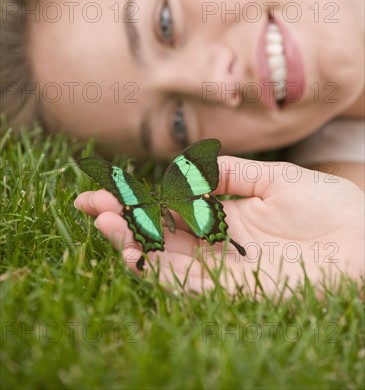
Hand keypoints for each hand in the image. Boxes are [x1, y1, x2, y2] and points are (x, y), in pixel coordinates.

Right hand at [74, 157, 363, 295]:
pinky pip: (186, 282)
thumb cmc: (328, 205)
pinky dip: (156, 269)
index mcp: (224, 217)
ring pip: (163, 261)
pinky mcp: (234, 289)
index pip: (168, 210)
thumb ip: (229, 173)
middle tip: (89, 205)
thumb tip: (185, 167)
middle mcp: (217, 245)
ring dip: (130, 244)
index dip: (135, 201)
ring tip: (104, 222)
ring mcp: (223, 268)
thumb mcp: (275, 178)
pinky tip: (133, 250)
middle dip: (121, 221)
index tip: (102, 189)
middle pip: (157, 236)